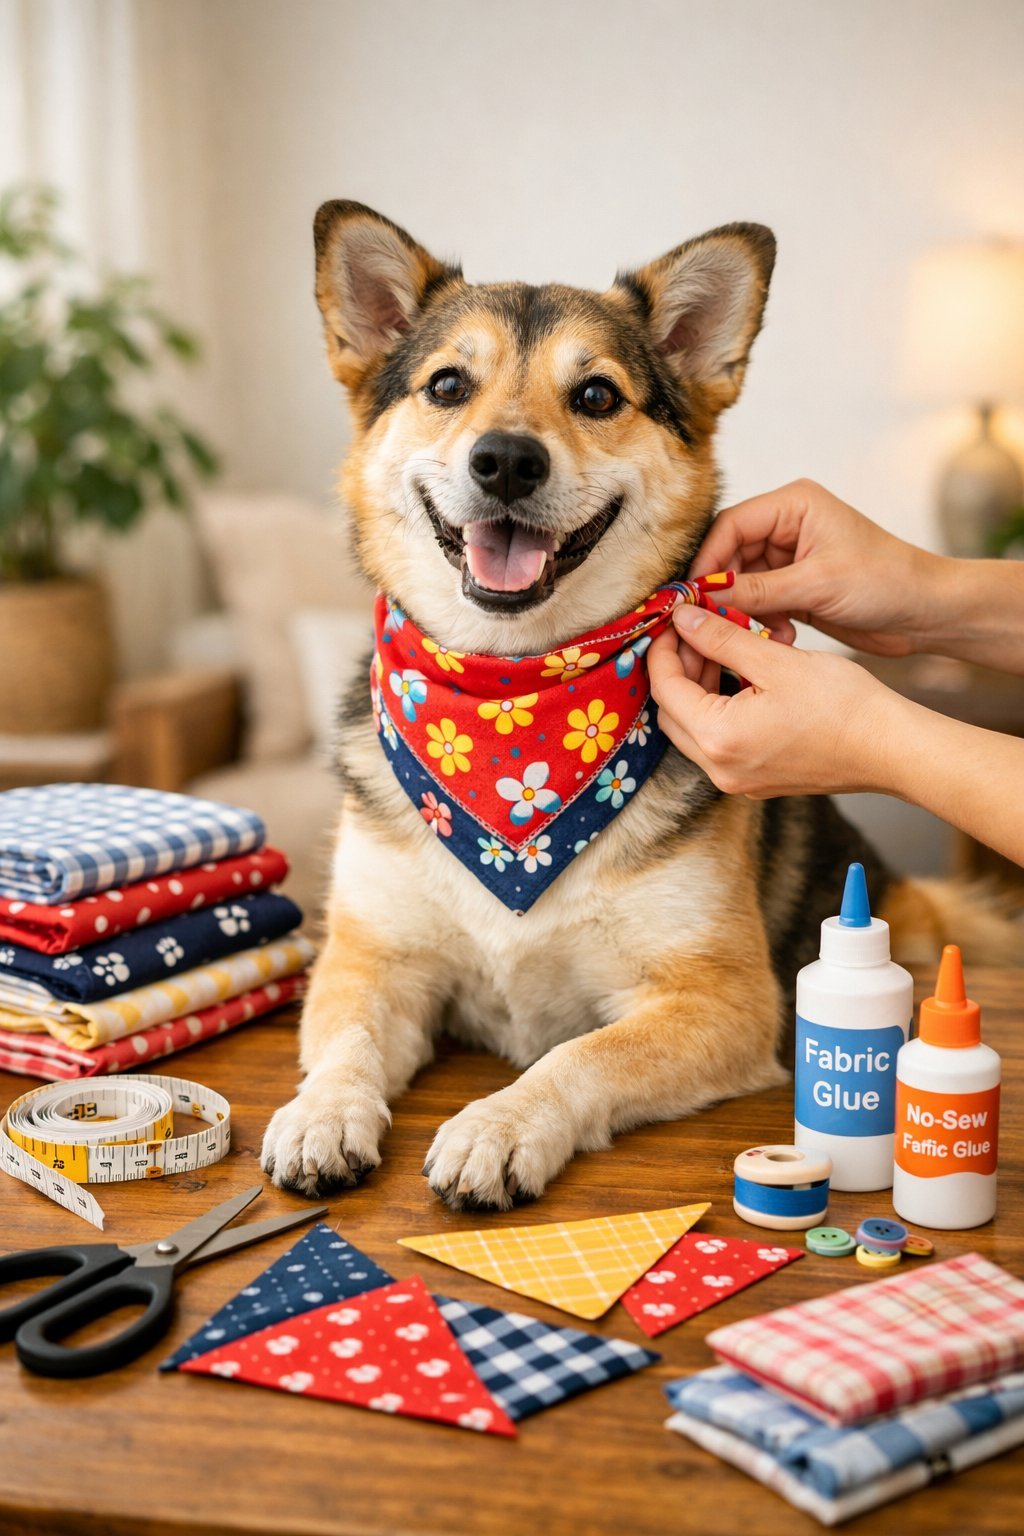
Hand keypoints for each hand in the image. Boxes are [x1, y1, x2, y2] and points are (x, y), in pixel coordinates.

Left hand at [648, 605, 901, 796]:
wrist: (890, 749)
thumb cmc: (842, 705)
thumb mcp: (776, 661)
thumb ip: (722, 639)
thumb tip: (684, 619)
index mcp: (719, 738)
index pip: (666, 689)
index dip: (664, 650)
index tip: (673, 621)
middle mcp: (720, 769)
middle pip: (674, 713)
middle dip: (679, 670)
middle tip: (697, 633)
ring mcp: (738, 780)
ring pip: (695, 729)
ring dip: (700, 689)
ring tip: (722, 650)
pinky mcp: (756, 780)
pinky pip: (720, 743)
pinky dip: (720, 710)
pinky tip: (742, 679)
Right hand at [691, 479, 940, 656]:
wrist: (925, 612)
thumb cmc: (886, 582)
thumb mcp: (817, 584)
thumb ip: (757, 591)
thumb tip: (703, 599)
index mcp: (794, 505)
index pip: (731, 526)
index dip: (708, 561)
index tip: (693, 597)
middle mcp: (787, 526)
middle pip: (729, 555)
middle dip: (723, 590)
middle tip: (713, 623)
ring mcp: (790, 558)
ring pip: (741, 582)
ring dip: (744, 611)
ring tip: (756, 634)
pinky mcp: (794, 587)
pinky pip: (758, 603)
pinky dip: (761, 622)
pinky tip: (780, 638)